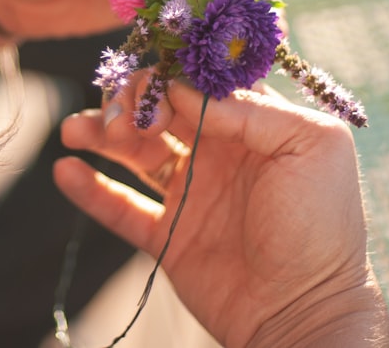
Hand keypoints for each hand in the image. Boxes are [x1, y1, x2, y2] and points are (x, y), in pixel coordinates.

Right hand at [53, 79, 388, 347]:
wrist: (307, 311)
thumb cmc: (321, 226)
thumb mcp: (311, 148)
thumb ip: (252, 110)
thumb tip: (185, 88)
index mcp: (253, 126)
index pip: (199, 84)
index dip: (170, 77)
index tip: (155, 87)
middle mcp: (219, 153)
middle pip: (159, 110)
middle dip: (132, 103)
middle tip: (125, 120)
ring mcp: (190, 194)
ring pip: (132, 151)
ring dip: (100, 133)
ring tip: (75, 130)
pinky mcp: (168, 236)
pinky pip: (120, 206)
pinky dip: (90, 188)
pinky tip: (67, 170)